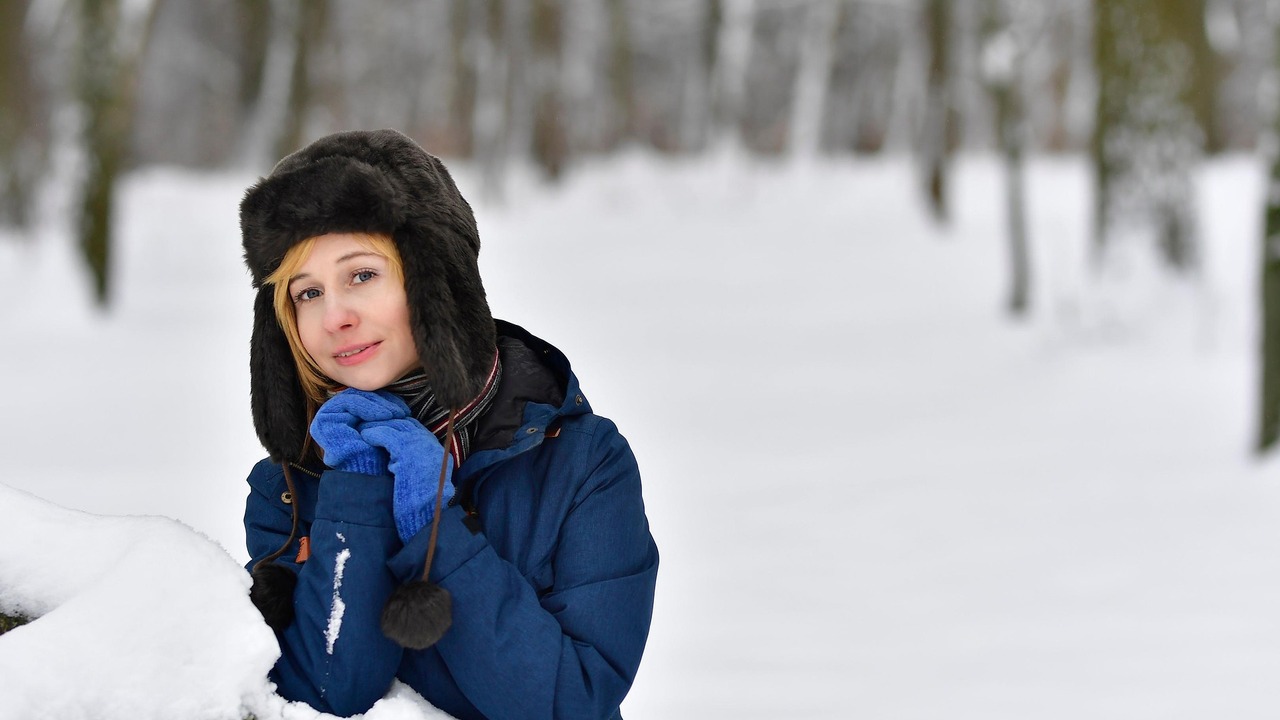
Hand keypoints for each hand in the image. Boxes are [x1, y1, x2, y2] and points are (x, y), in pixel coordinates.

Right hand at [308, 390, 410, 474]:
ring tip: (396, 415)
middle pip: (359, 396)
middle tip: (402, 412)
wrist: (369, 477)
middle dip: (383, 401)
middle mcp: (332, 418)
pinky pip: (348, 403)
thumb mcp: (381, 427)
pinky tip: (385, 416)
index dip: (385, 401)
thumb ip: (378, 410)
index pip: (364, 398)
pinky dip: (368, 406)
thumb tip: (389, 390)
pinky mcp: (323, 421)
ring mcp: (325, 419)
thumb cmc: (379, 455)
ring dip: (378, 404)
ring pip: (355, 397)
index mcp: (344, 418)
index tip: (404, 410)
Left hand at [362, 418, 454, 541]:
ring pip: (395, 426)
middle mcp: (432, 445)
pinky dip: (374, 434)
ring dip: (378, 426)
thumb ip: (417, 465)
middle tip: (370, 422)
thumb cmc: (423, 509)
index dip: (398, 427)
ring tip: (364, 428)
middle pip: (406, 423)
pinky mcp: (407, 451)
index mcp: (440, 453)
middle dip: (387, 422)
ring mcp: (421, 446)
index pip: (417, 429)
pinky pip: (387, 435)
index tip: (384, 428)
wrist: (427, 519)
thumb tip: (398, 458)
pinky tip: (365, 436)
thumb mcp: (424, 482)